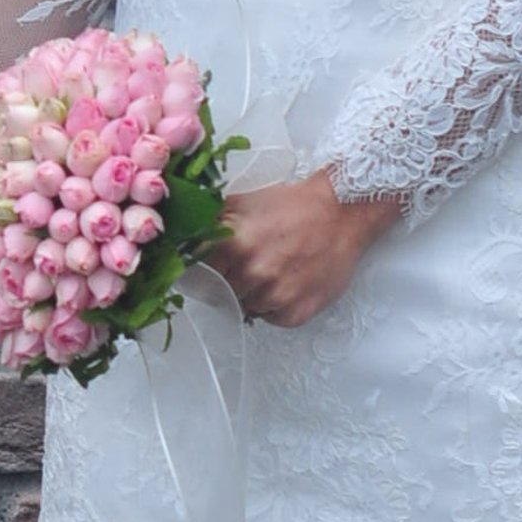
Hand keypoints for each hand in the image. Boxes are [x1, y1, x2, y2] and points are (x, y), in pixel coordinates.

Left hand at [201, 173, 400, 327]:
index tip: (213, 267)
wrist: (342, 213)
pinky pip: (271, 318)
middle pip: (221, 293)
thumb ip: (209, 223)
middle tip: (251, 264)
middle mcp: (252, 273)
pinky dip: (276, 306)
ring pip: (245, 307)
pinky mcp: (295, 314)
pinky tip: (289, 282)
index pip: (197, 274)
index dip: (204, 270)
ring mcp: (274, 296)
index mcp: (232, 245)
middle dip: (230, 281)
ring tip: (275, 269)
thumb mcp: (242, 203)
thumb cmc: (293, 206)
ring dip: (253, 294)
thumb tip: (179, 239)